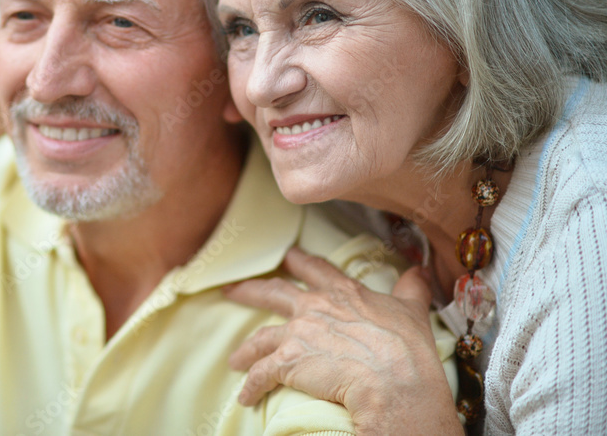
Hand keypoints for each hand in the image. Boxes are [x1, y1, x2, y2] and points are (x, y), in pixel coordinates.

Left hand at [223, 247, 459, 434]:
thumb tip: (420, 272)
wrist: (394, 380)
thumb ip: (411, 289)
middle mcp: (315, 306)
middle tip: (232, 290)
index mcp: (343, 293)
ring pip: (260, 337)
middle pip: (273, 292)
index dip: (299, 262)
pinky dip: (251, 386)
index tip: (287, 256)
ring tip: (235, 360)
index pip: (315, 270)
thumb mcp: (413, 311)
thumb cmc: (407, 348)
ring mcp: (298, 333)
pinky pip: (260, 374)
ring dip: (246, 350)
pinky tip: (245, 396)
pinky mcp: (287, 361)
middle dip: (250, 291)